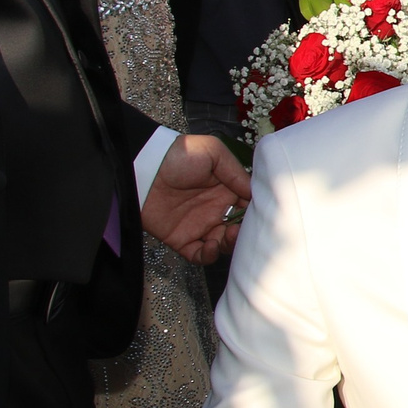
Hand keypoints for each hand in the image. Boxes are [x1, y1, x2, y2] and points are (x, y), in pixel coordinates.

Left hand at [144, 130, 253, 264]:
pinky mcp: (182, 239)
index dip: (257, 212)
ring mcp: (199, 226)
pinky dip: (210, 256)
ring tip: (229, 236)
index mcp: (225, 190)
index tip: (263, 214)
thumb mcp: (212, 151)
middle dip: (246, 232)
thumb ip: (235, 171)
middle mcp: (215, 209)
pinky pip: (200, 255)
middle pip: (239, 228)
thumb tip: (253, 192)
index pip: (248, 206)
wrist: (144, 168)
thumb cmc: (178, 155)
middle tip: (245, 229)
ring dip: (231, 245)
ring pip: (224, 244)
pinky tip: (212, 245)